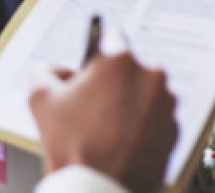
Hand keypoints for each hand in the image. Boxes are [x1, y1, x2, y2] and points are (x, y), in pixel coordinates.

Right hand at [29, 52, 178, 192]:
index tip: (93, 64)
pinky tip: (121, 141)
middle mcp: (151, 77)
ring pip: (144, 93)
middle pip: (129, 68)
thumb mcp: (40, 99)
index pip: (111, 37)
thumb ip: (46, 71)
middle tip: (92, 105)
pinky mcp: (174, 132)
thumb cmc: (73, 146)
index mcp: (120, 61)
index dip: (97, 52)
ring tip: (106, 128)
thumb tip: (56, 70)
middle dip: (113, 82)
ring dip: (129, 103)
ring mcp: (166, 106)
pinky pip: (155, 118)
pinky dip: (142, 125)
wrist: (99, 191)